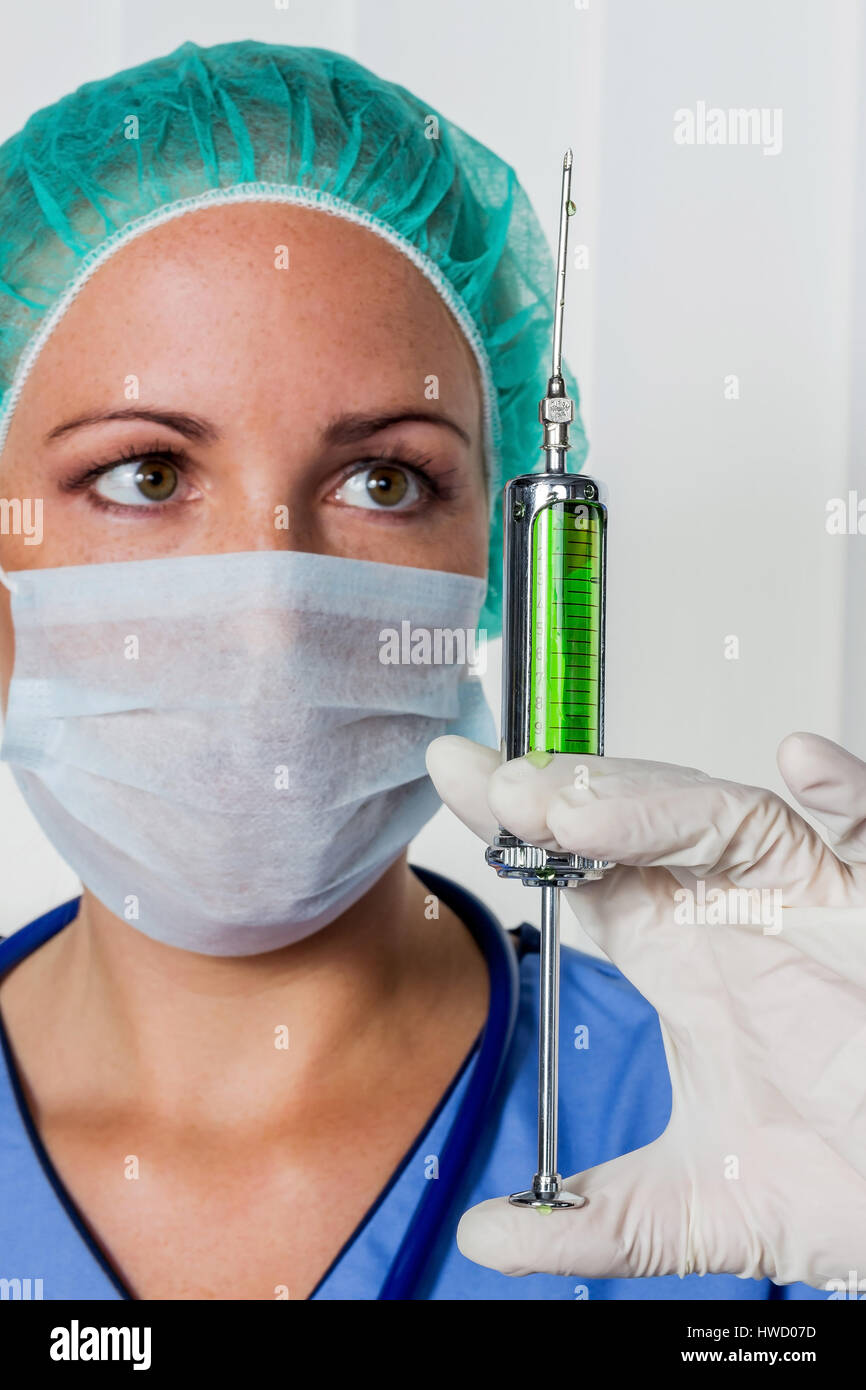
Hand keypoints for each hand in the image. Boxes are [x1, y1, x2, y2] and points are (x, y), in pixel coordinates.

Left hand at [426, 731, 865, 1288]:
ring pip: (725, 821)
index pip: (583, 872)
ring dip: (650, 804)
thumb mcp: (698, 1208)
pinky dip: (850, 800)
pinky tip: (804, 768)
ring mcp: (810, 908)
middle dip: (564, 799)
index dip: (520, 830)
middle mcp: (735, 917)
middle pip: (636, 827)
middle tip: (498, 789)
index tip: (453, 781)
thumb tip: (484, 1234)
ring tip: (575, 811)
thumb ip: (594, 1220)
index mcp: (683, 958)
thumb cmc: (842, 1183)